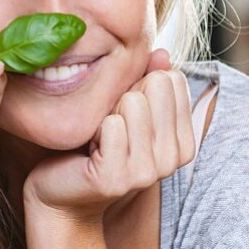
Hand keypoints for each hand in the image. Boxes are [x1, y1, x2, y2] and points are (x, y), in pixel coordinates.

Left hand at [22, 48, 195, 222]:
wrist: (63, 194)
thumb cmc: (96, 146)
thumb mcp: (127, 110)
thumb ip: (148, 80)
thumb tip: (161, 53)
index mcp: (184, 142)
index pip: (172, 79)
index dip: (141, 86)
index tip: (126, 114)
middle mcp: (173, 159)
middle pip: (155, 85)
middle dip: (124, 96)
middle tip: (110, 127)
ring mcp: (147, 172)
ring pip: (133, 102)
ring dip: (107, 114)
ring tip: (99, 139)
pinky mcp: (117, 178)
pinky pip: (110, 125)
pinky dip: (92, 130)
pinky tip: (88, 152)